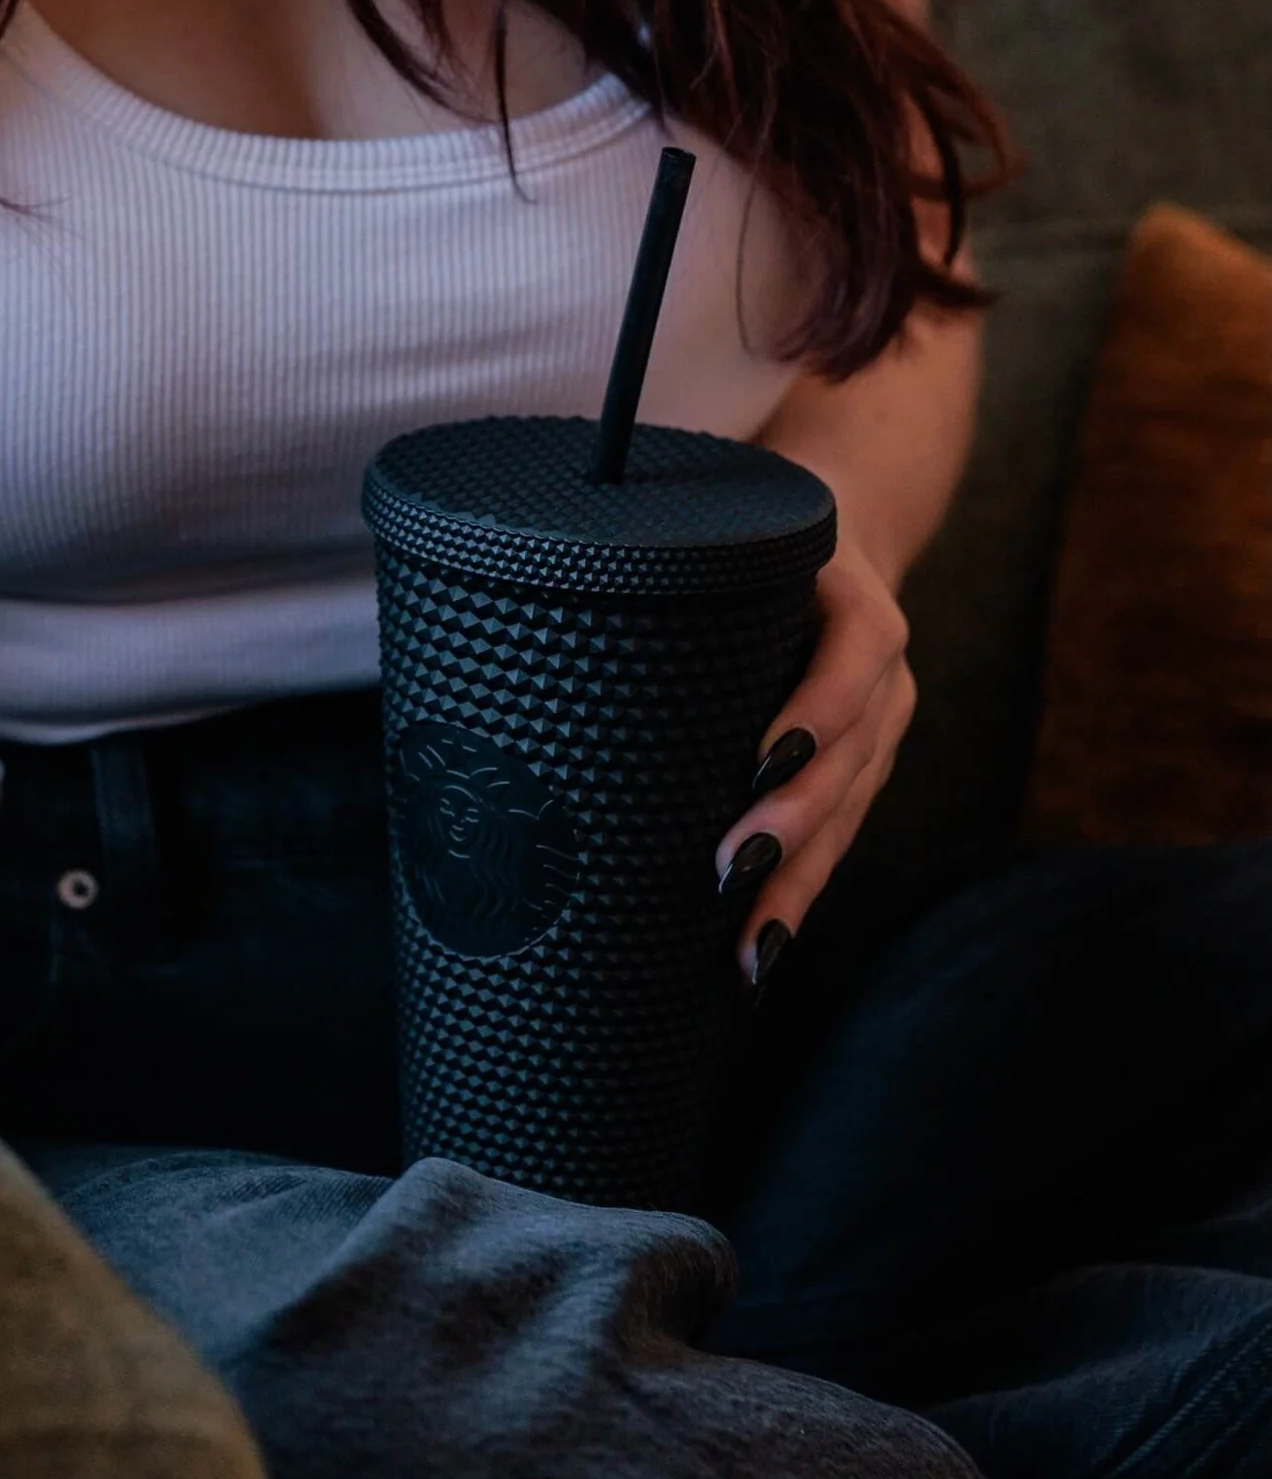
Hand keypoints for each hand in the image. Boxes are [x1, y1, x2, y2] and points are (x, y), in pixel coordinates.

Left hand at [712, 537, 913, 985]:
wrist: (848, 534)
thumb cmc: (765, 540)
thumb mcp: (750, 538)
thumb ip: (700, 563)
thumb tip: (595, 584)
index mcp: (860, 608)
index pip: (850, 661)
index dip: (814, 714)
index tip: (760, 763)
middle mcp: (883, 675)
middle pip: (848, 757)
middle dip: (793, 820)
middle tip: (730, 869)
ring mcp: (883, 728)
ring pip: (848, 813)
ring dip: (799, 880)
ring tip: (753, 945)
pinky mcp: (866, 769)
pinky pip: (841, 835)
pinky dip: (803, 887)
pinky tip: (767, 941)